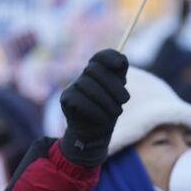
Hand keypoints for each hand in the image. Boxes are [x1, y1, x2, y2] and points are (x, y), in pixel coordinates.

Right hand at [58, 50, 129, 167]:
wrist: (95, 133)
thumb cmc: (109, 110)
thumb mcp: (118, 93)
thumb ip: (120, 75)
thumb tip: (121, 59)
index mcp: (99, 71)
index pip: (101, 56)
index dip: (109, 57)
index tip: (119, 65)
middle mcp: (84, 75)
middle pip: (95, 69)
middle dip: (114, 85)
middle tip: (124, 101)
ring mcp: (73, 86)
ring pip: (87, 85)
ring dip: (106, 101)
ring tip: (116, 112)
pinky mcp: (66, 98)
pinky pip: (79, 100)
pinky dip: (94, 110)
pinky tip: (102, 118)